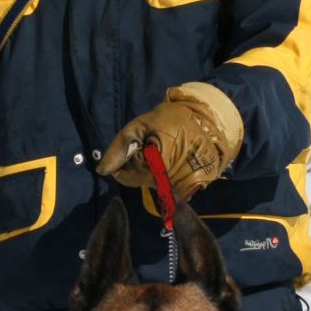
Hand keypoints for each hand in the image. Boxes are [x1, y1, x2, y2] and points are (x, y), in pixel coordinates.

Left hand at [98, 81, 243, 200]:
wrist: (208, 119)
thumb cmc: (172, 119)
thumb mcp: (141, 124)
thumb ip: (120, 146)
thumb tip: (102, 170)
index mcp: (159, 158)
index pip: (129, 176)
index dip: (127, 164)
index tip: (138, 150)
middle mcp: (174, 175)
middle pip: (143, 182)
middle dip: (143, 168)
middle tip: (154, 149)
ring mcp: (189, 183)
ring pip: (158, 188)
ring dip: (157, 174)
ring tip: (167, 154)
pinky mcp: (199, 185)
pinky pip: (175, 191)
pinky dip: (172, 179)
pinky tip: (177, 163)